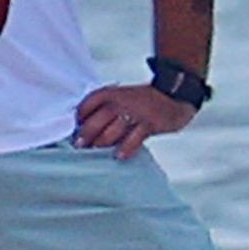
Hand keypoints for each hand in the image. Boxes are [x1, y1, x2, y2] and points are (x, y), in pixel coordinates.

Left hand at [73, 82, 196, 158]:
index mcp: (113, 93)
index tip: (73, 128)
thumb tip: (85, 127)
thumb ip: (106, 108)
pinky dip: (125, 148)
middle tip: (79, 146)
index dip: (79, 115)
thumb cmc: (144, 100)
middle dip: (86, 134)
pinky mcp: (150, 123)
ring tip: (94, 152)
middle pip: (98, 119)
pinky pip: (134, 138)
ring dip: (102, 142)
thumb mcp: (123, 96)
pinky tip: (118, 156)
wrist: (176, 94)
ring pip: (113, 130)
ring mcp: (136, 112)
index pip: (89, 102)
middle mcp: (122, 101)